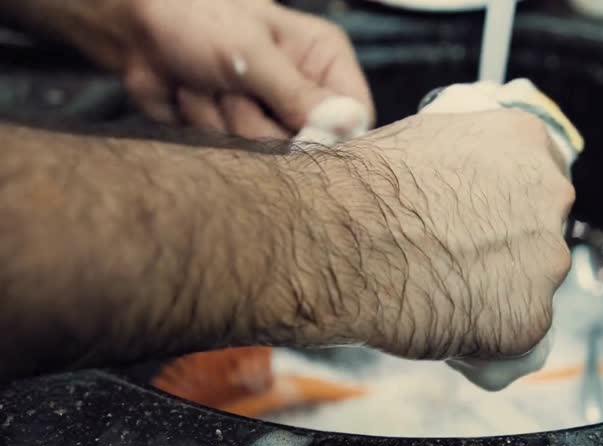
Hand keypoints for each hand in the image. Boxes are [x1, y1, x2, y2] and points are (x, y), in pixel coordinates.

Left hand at [122, 0, 372, 137]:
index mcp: (323, 60)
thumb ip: (300, 95)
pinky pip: (235, 157)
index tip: (297, 133)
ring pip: (267, 155)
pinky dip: (205, 129)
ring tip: (206, 84)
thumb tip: (347, 127)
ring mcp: (268, 115)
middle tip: (231, 87)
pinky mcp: (236, 133)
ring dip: (225, 122)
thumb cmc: (196, 16)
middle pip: (308, 145)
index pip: (355, 117)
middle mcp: (303, 91)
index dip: (329, 135)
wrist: (132, 25)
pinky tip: (191, 97)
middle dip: (259, 122)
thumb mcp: (252, 52)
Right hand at [286, 110, 573, 360]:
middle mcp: (548, 195)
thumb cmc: (360, 190)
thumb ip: (457, 161)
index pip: (539, 172)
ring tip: (442, 297)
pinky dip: (486, 340)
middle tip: (457, 261)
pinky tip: (444, 327)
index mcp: (522, 141)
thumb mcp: (416, 143)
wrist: (337, 240)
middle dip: (507, 249)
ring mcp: (545, 259)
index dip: (508, 202)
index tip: (487, 218)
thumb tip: (448, 181)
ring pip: (531, 286)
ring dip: (497, 295)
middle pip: (539, 231)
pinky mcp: (530, 318)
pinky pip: (516, 337)